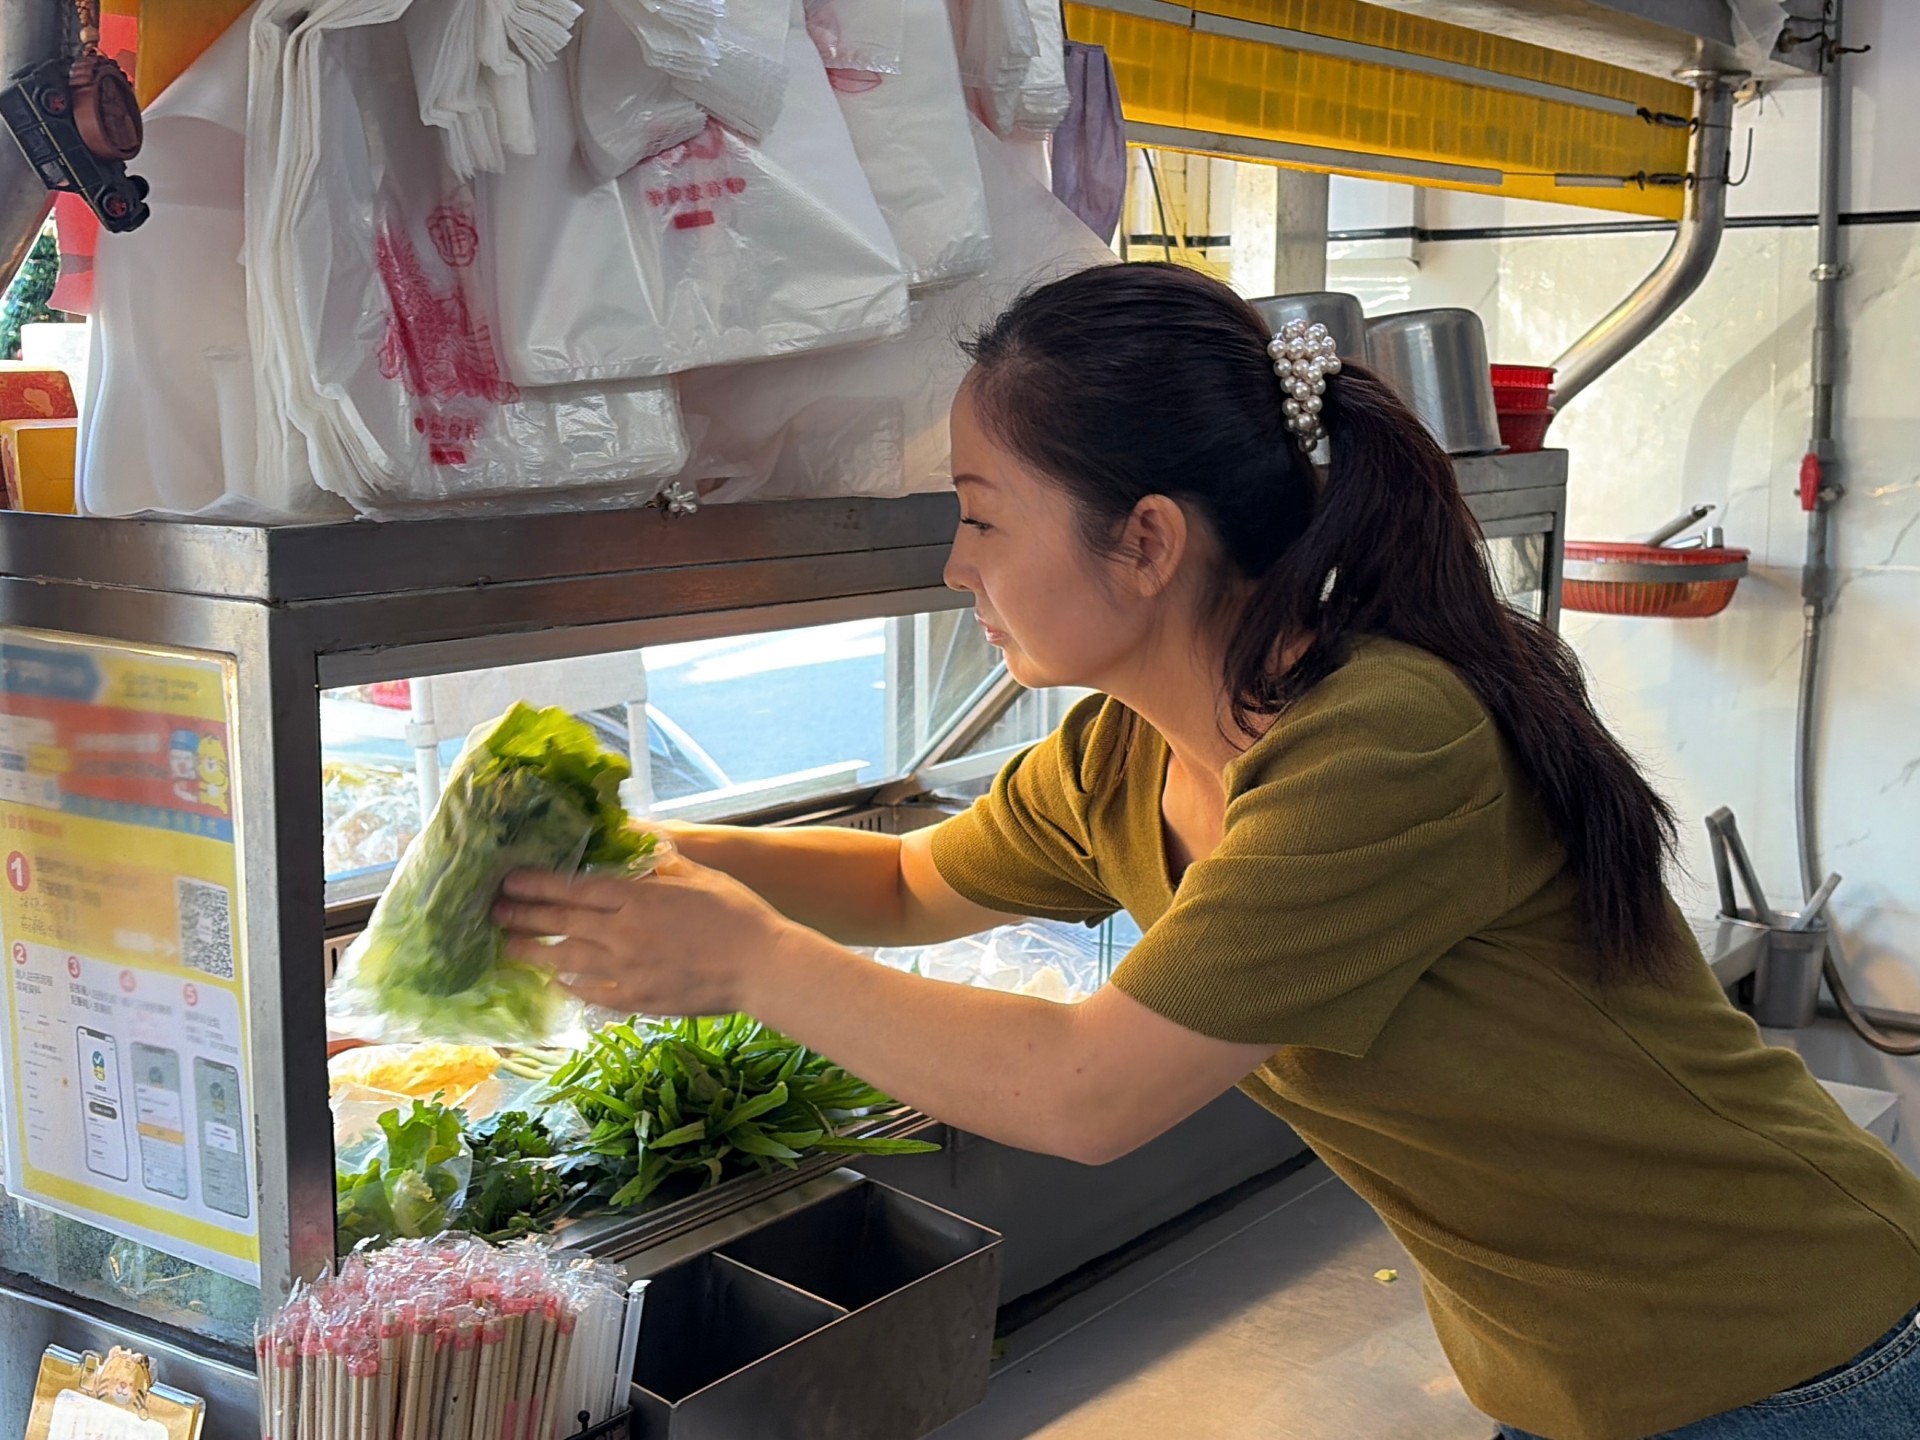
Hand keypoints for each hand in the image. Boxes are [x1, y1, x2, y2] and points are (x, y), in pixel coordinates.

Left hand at [494, 849, 791, 1016]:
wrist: (762, 966)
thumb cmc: (736, 913)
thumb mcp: (698, 875)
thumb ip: (660, 860)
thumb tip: (634, 840)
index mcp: (637, 897)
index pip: (573, 887)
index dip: (536, 883)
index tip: (508, 880)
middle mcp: (623, 932)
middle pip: (561, 922)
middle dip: (523, 916)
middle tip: (492, 912)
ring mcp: (628, 968)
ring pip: (568, 959)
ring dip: (534, 952)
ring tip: (507, 947)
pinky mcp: (639, 998)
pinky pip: (595, 992)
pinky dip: (572, 986)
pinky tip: (557, 982)